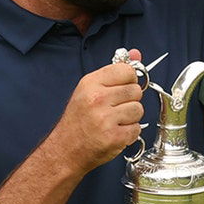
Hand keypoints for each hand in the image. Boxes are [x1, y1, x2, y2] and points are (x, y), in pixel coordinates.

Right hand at [47, 49, 144, 171]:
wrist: (65, 150)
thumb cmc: (78, 120)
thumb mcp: (90, 89)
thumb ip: (114, 71)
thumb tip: (136, 54)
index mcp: (91, 83)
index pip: (127, 70)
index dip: (129, 80)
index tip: (121, 88)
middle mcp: (97, 99)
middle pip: (136, 90)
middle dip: (129, 101)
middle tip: (114, 109)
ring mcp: (105, 118)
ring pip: (138, 110)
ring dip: (130, 118)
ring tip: (114, 122)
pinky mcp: (114, 137)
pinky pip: (137, 129)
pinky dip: (129, 133)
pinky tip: (115, 133)